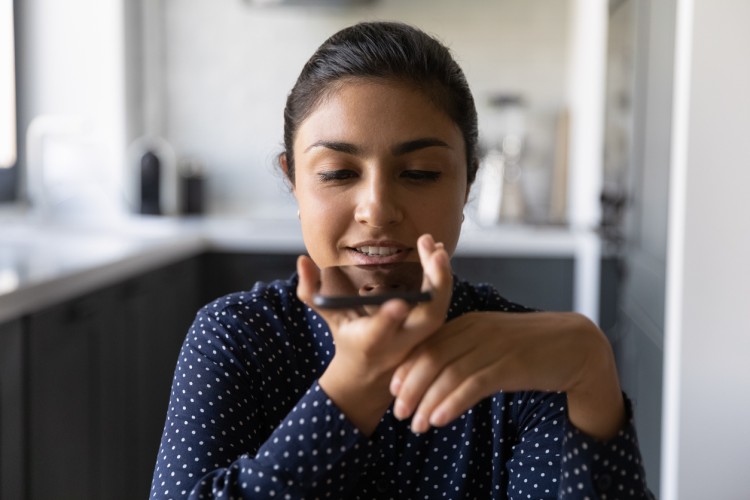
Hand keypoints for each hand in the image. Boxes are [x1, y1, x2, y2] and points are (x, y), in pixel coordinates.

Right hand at [295, 234, 453, 434]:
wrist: (371, 373)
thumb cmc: (349, 338)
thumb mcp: (328, 316)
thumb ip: (311, 291)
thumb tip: (302, 261)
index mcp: (371, 342)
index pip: (380, 333)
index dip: (388, 319)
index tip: (398, 304)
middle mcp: (400, 343)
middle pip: (427, 317)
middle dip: (435, 282)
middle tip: (431, 249)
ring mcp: (420, 338)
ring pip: (440, 307)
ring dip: (442, 274)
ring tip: (434, 244)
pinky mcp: (431, 330)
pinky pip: (442, 303)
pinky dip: (444, 279)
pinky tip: (439, 253)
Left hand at [390, 311, 624, 439]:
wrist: (575, 346)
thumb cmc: (530, 348)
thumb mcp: (492, 342)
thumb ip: (465, 351)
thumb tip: (435, 377)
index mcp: (469, 323)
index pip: (428, 344)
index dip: (407, 368)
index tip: (393, 389)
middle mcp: (478, 331)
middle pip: (432, 359)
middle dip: (411, 388)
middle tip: (398, 413)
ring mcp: (494, 347)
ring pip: (449, 375)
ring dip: (427, 402)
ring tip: (415, 425)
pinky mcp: (511, 365)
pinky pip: (473, 385)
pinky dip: (452, 403)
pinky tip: (438, 419)